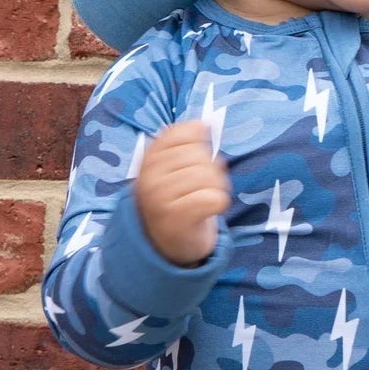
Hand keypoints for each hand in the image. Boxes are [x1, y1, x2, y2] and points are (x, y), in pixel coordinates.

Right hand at [136, 120, 232, 265]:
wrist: (166, 246)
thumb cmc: (176, 202)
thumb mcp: (172, 168)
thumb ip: (184, 143)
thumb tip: (205, 123)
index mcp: (148, 160)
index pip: (184, 133)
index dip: (199, 145)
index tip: (195, 163)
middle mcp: (150, 178)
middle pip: (200, 156)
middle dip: (211, 170)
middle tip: (202, 188)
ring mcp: (161, 198)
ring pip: (210, 176)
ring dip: (217, 187)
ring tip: (206, 198)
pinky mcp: (178, 218)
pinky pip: (214, 198)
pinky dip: (219, 203)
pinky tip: (210, 210)